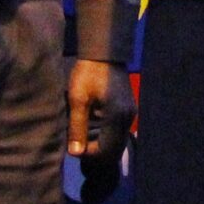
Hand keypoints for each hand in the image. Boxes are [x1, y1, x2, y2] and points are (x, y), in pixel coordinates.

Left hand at [66, 57, 134, 178]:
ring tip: (83, 136)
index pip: (106, 150)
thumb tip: (75, 153)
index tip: (73, 147)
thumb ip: (77, 127)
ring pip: (118, 139)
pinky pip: (119, 129)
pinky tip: (93, 127)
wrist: (104, 50)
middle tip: (78, 144)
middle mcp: (128, 118)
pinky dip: (107, 134)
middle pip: (114, 148)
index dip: (89, 153)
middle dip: (96, 150)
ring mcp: (130, 112)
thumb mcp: (78, 99)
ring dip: (102, 142)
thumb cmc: (88, 73)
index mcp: (116, 117)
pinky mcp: (129, 107)